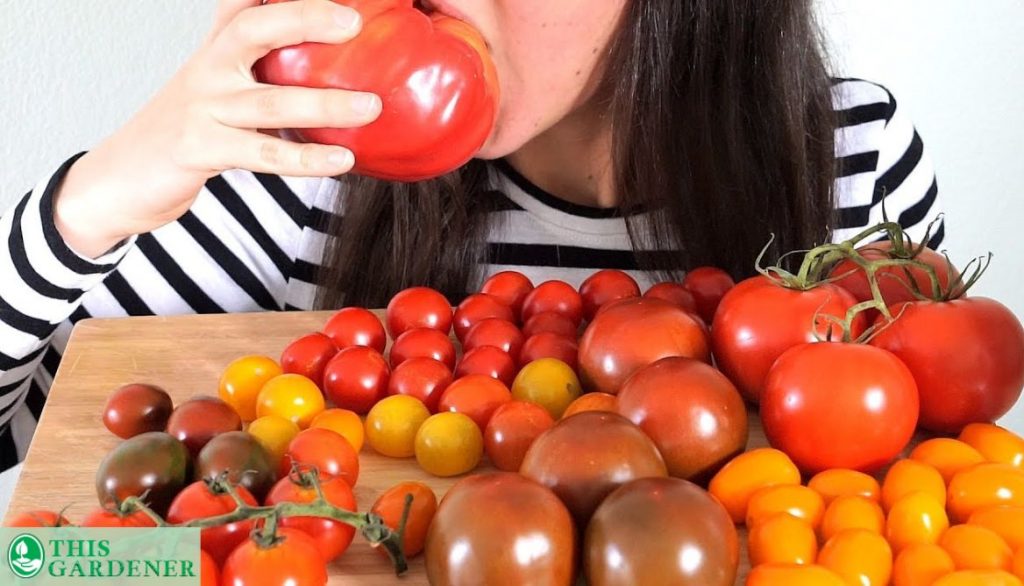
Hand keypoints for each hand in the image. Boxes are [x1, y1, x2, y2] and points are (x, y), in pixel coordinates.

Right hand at [54, 0, 380, 257]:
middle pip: (254, 29)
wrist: (120, 179)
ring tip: (370, 108)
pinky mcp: (198, 149)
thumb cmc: (188, 133)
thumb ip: (264, 76)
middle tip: (351, 22)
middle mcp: (208, 68)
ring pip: (268, 101)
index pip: (247, 5)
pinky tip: (341, 161)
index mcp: (217, 49)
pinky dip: (304, 159)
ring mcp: (201, 108)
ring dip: (324, 104)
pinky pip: (261, 152)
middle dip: (304, 19)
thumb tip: (343, 82)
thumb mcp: (219, 91)